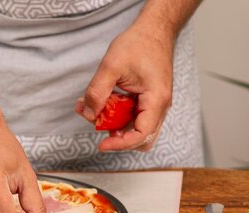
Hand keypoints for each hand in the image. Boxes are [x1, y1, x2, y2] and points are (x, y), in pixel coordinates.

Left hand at [76, 21, 174, 151]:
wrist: (154, 30)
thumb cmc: (139, 43)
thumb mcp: (111, 65)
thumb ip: (97, 92)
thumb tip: (88, 113)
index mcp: (157, 100)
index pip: (141, 135)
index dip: (121, 145)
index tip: (102, 145)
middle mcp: (160, 106)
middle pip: (143, 139)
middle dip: (119, 138)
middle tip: (99, 125)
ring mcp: (155, 104)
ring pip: (138, 130)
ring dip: (117, 127)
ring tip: (97, 112)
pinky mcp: (149, 101)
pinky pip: (135, 118)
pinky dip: (118, 116)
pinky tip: (104, 104)